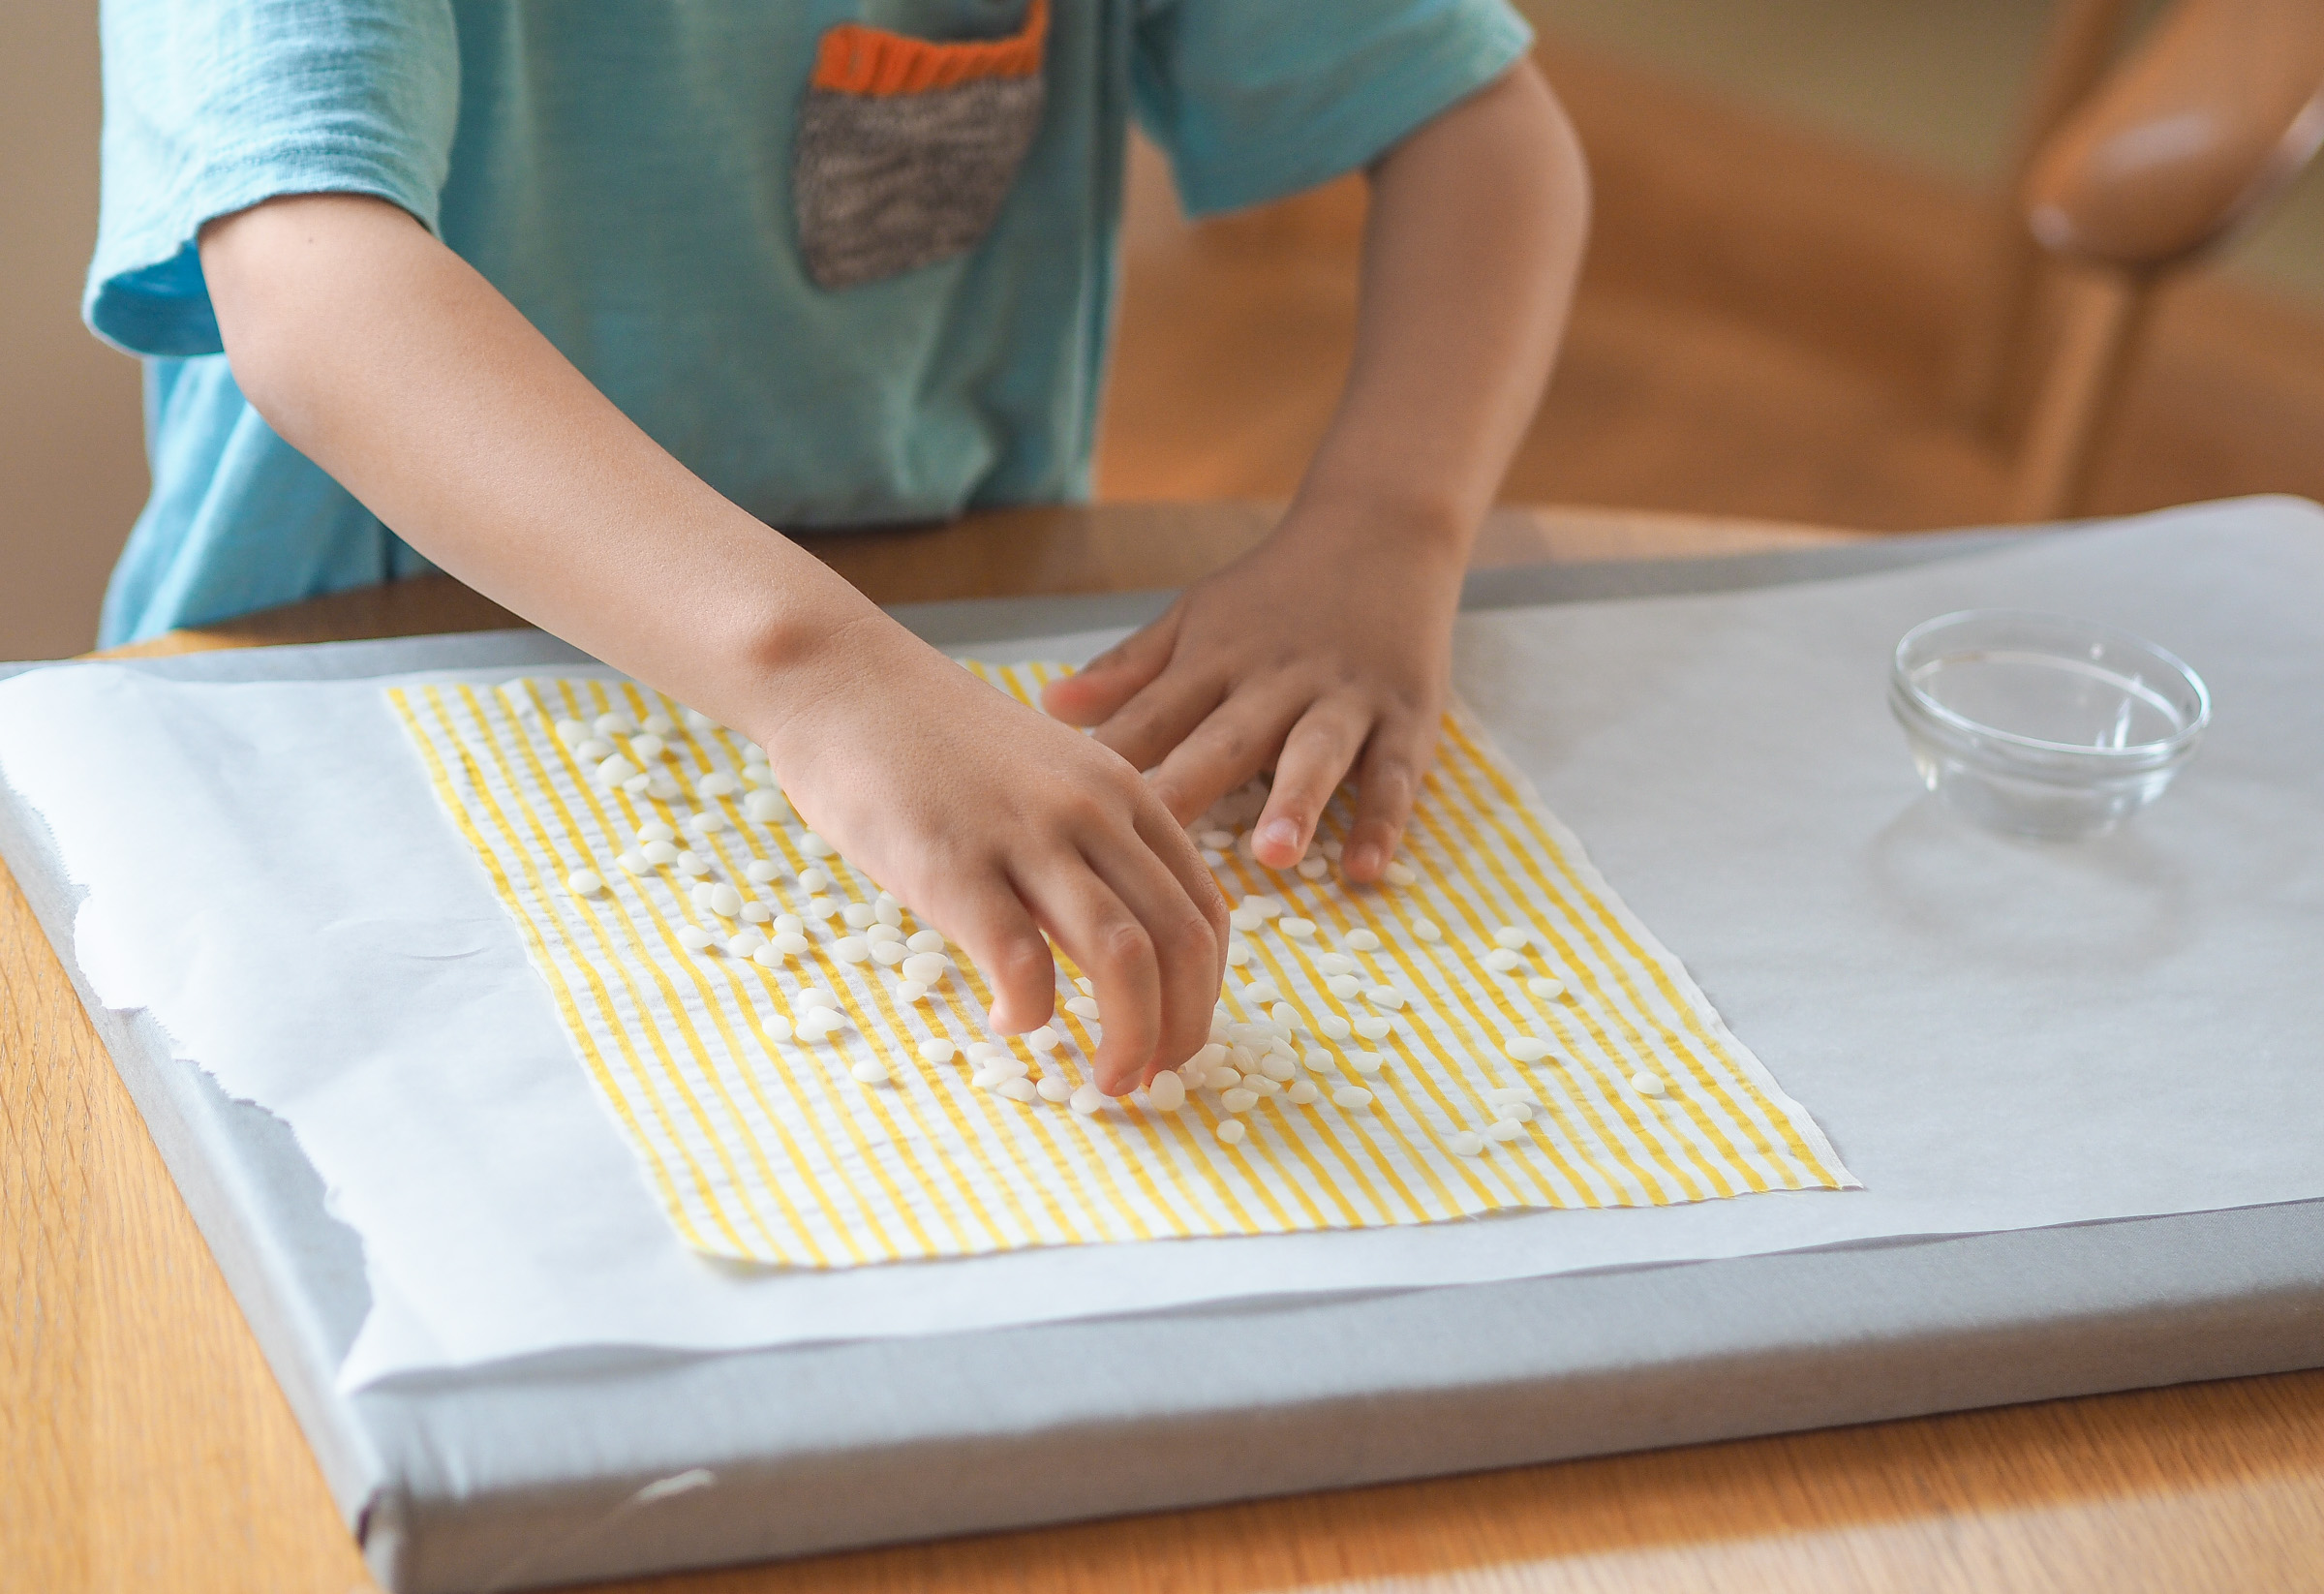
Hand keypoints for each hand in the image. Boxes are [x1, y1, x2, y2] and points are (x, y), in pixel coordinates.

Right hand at [754, 615, 1228, 1094]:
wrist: (841, 678)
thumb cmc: (935, 739)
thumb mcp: (1046, 774)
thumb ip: (1091, 840)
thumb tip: (1120, 938)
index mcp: (1124, 792)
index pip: (1205, 909)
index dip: (1206, 990)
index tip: (1177, 1035)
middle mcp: (1092, 812)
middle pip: (1182, 943)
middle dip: (1182, 1029)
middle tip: (1151, 1077)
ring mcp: (1025, 836)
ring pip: (1124, 959)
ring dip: (1128, 1038)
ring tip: (1103, 1080)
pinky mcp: (953, 864)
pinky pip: (1021, 962)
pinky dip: (1030, 1013)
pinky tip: (1009, 1022)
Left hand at [1040, 508, 1465, 882]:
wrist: (1382, 529)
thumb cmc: (1274, 591)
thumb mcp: (1195, 618)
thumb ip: (1130, 670)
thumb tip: (1048, 705)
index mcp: (1215, 661)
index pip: (1153, 717)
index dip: (1113, 759)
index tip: (1071, 807)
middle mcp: (1277, 681)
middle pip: (1229, 739)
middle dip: (1191, 786)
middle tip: (1155, 835)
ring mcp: (1345, 698)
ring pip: (1319, 752)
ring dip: (1297, 800)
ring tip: (1274, 853)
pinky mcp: (1406, 717)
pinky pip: (1396, 774)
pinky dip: (1384, 821)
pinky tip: (1366, 870)